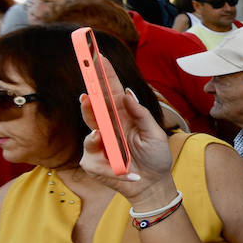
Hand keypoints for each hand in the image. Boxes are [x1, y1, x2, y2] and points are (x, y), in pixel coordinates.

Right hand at [77, 54, 175, 208]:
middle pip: (94, 108)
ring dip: (95, 135)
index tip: (98, 57)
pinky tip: (122, 170)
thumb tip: (127, 93)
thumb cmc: (156, 158)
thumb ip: (141, 114)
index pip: (111, 92)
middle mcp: (109, 128)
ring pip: (89, 132)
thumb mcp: (155, 134)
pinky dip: (108, 165)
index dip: (105, 75)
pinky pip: (92, 159)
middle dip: (89, 97)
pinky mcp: (94, 163)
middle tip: (86, 90)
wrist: (154, 186)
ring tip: (100, 136)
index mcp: (124, 117)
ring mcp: (99, 145)